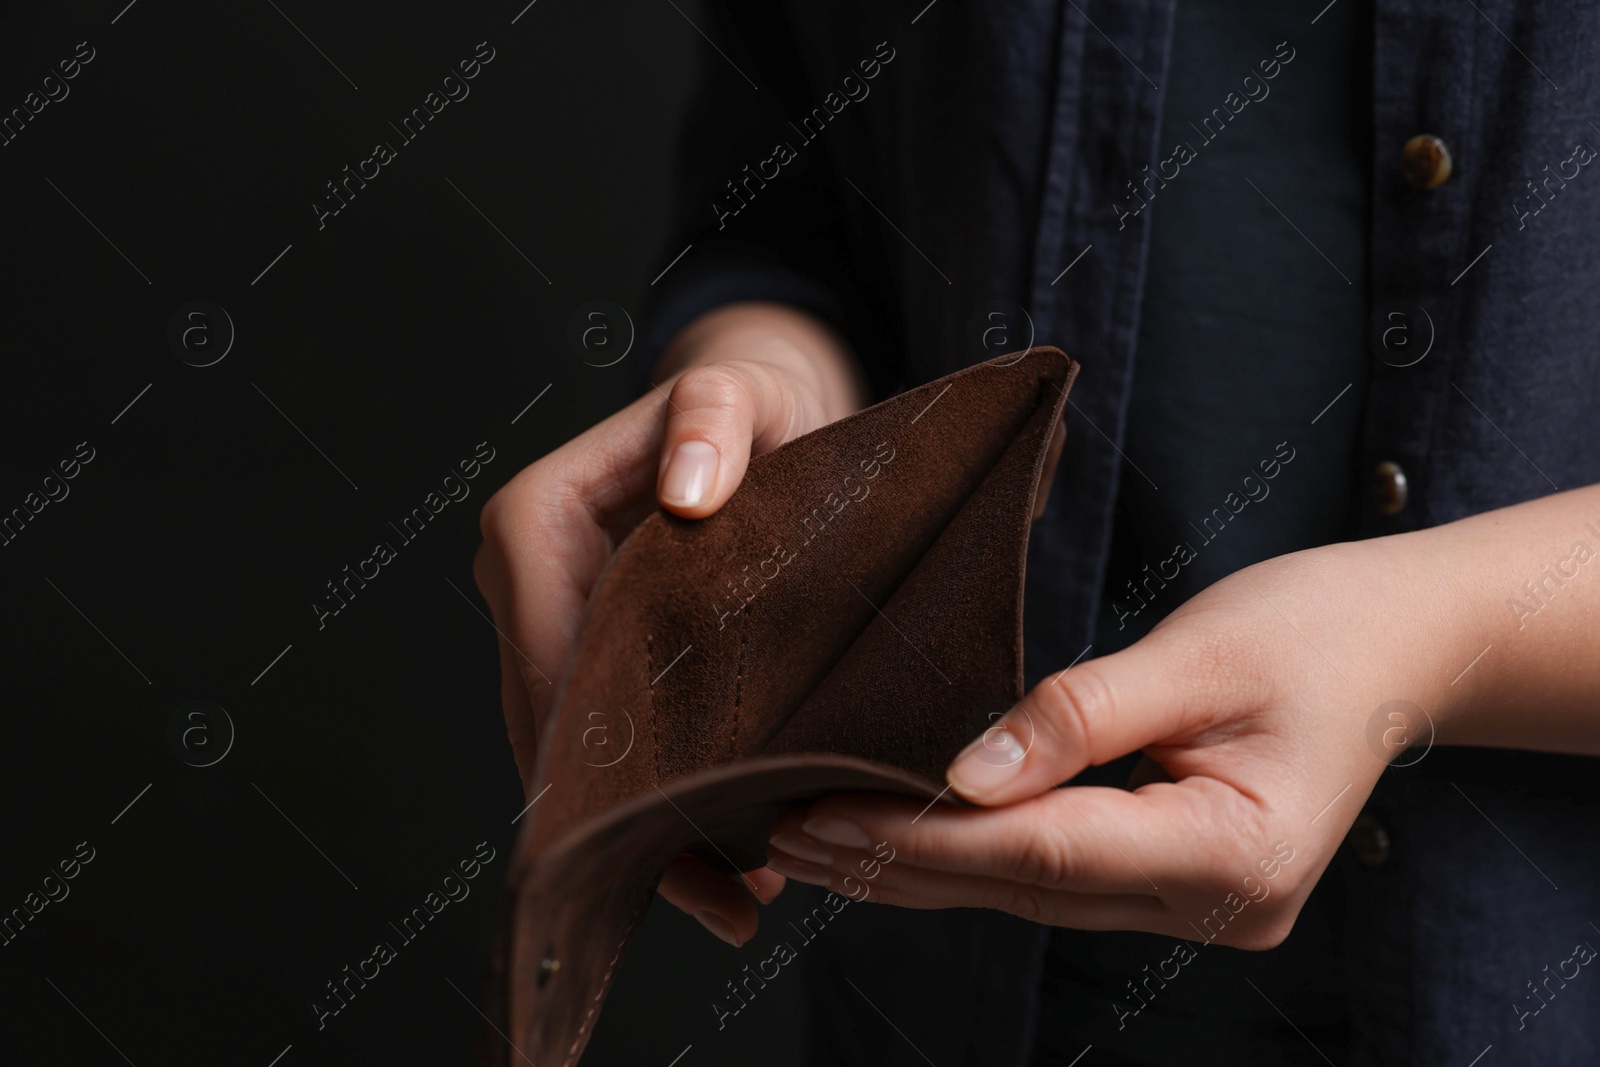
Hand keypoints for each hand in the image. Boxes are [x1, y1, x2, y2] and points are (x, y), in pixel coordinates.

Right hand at [475, 302, 863, 945]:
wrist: (763, 407)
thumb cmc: (752, 399)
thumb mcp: (741, 392)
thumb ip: (712, 421)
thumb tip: (687, 492)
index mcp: (533, 520)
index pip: (554, 655)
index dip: (610, 745)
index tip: (682, 815)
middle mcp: (521, 579)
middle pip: (558, 724)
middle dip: (632, 816)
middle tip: (724, 897)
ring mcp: (548, 623)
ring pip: (581, 753)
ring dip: (650, 832)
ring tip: (734, 903)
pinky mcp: (588, 654)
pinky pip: (608, 742)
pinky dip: (659, 805)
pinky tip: (721, 867)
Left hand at [765, 532, 1489, 946]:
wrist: (1406, 644)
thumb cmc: (1316, 630)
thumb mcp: (1200, 655)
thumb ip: (1080, 715)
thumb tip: (963, 772)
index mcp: (1233, 855)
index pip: (1043, 852)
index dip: (926, 838)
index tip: (825, 815)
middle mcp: (1217, 906)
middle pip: (1025, 889)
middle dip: (899, 864)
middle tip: (784, 832)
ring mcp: (1204, 908)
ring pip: (1032, 895)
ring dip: (923, 869)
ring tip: (819, 841)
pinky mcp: (1185, 885)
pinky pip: (1059, 879)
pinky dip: (976, 858)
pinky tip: (909, 839)